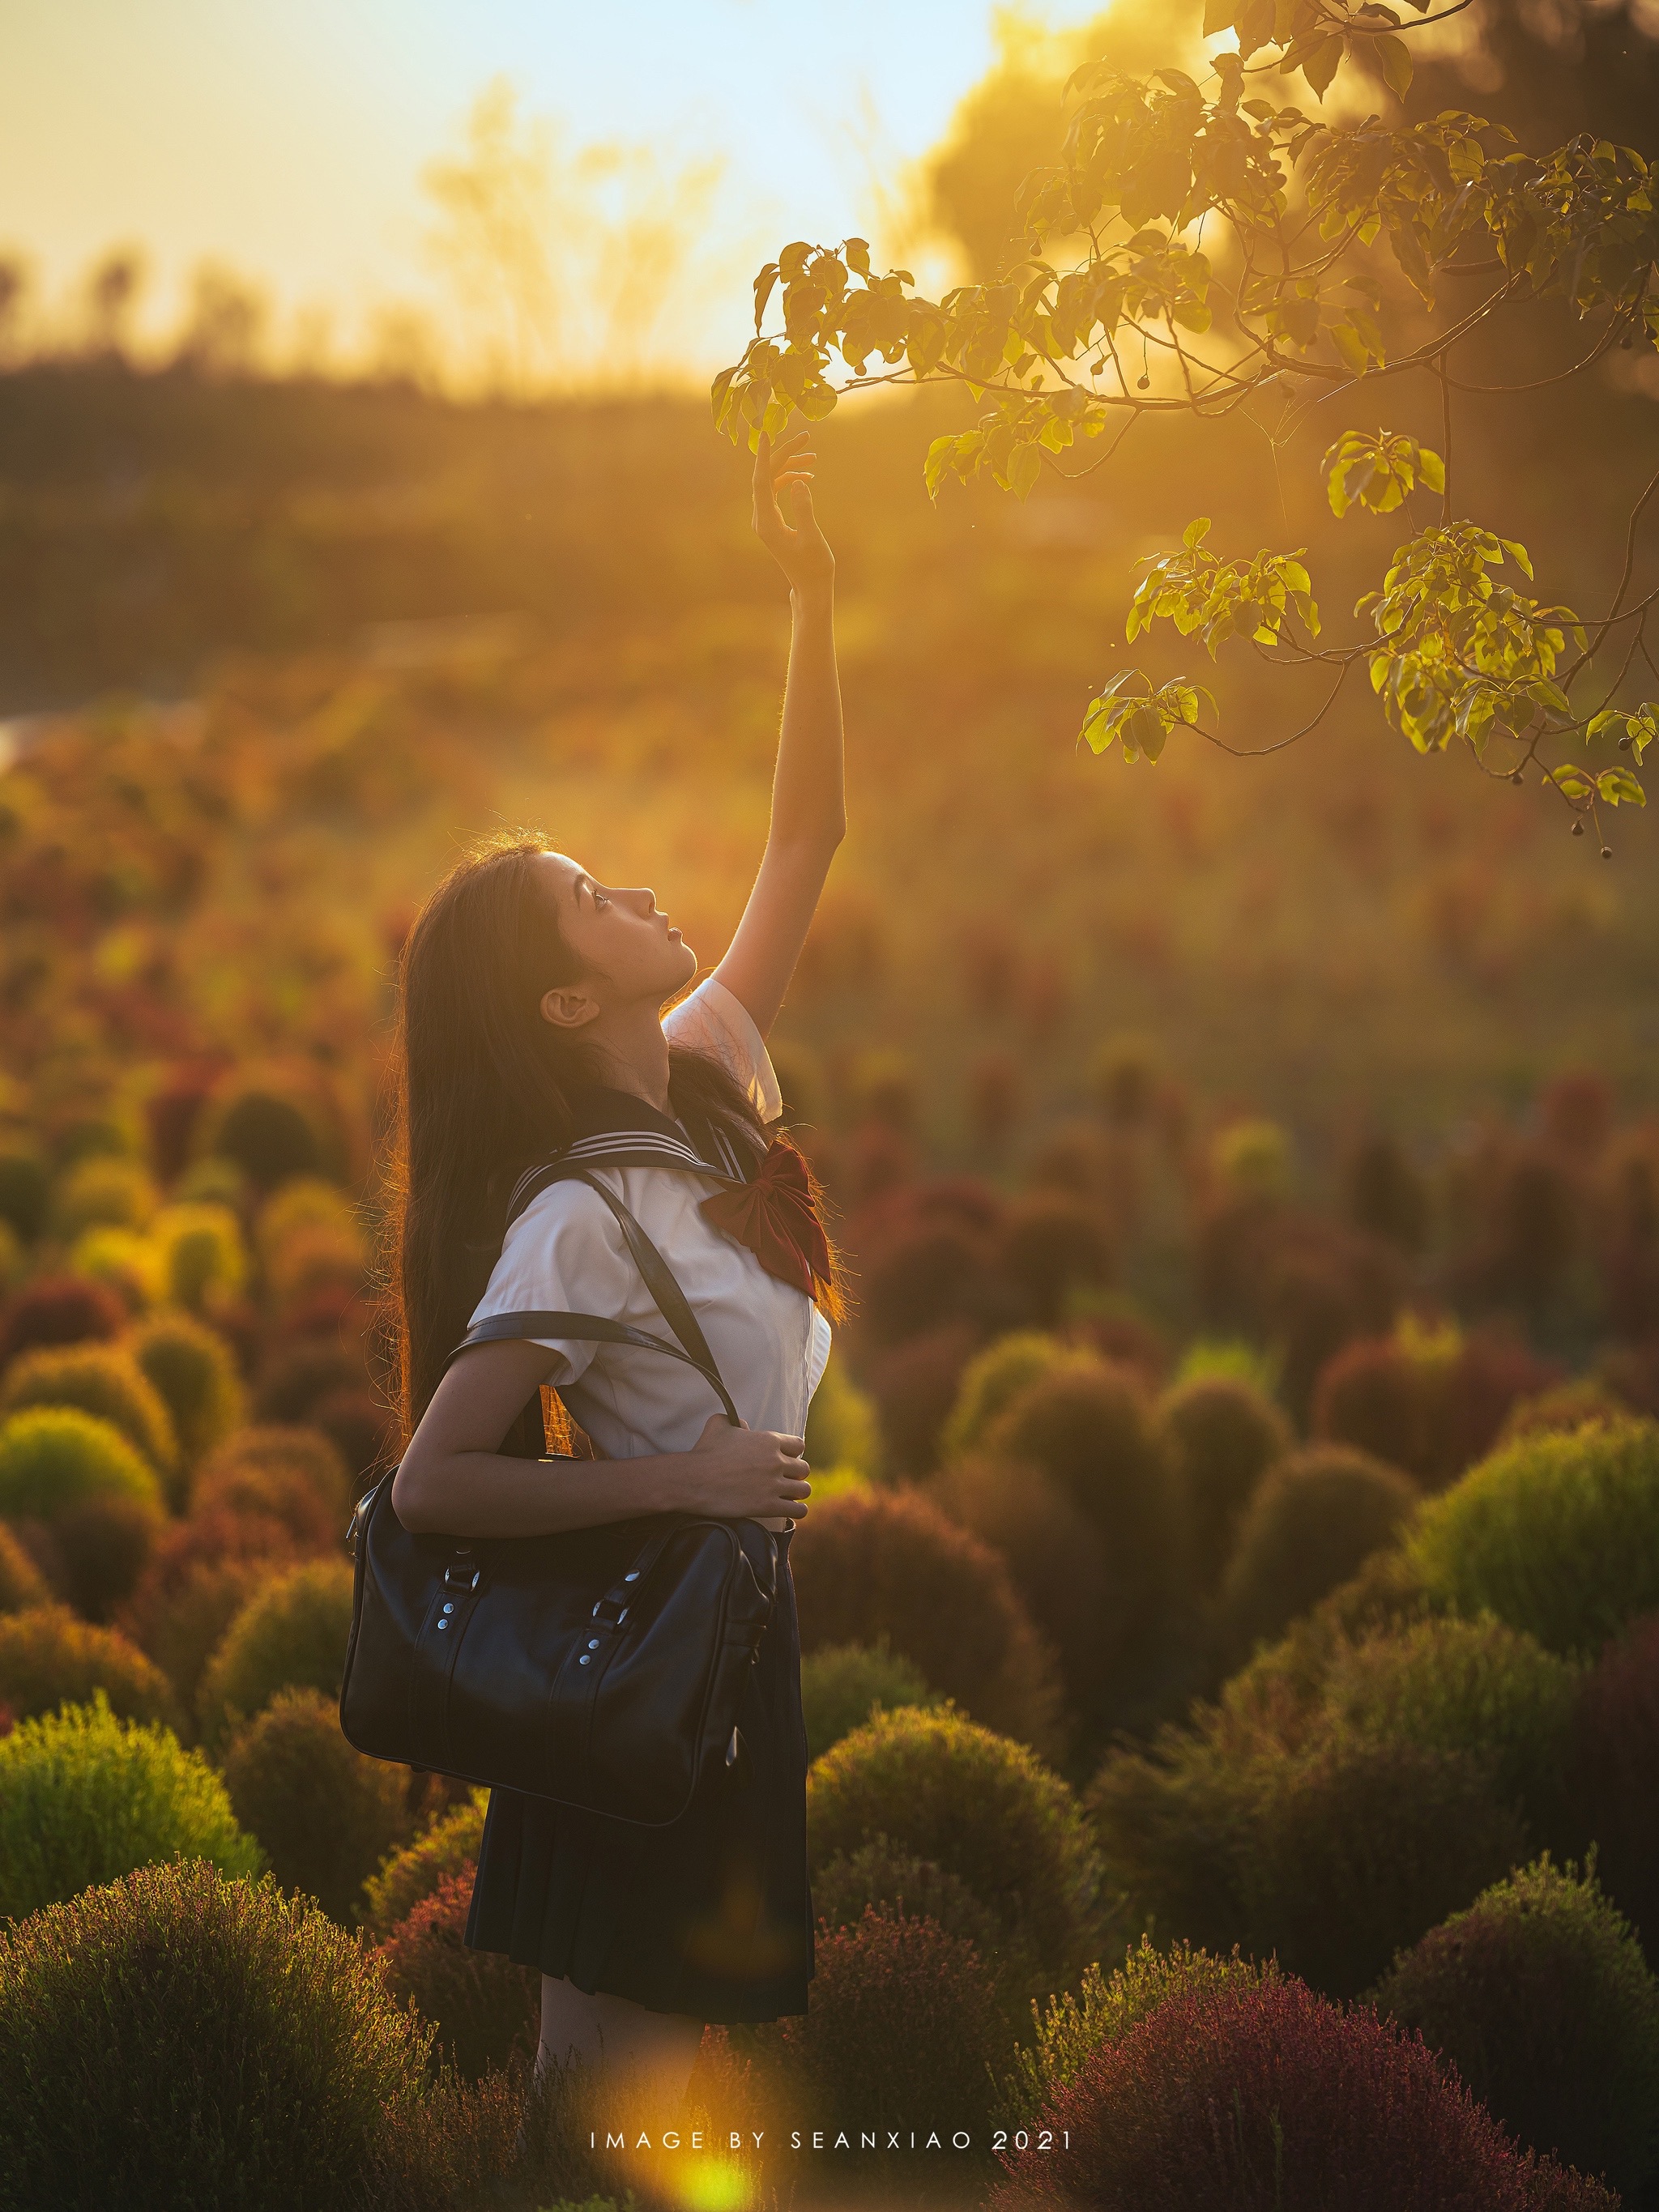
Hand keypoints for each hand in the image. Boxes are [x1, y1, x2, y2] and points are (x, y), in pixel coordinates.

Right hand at [681, 1412, 812, 1522]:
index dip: (793, 1453)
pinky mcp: (768, 1506)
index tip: (786, 1459)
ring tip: (790, 1496)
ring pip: (804, 1489)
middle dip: (796, 1474)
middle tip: (786, 1479)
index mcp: (769, 1440)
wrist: (693, 1479)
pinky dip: (797, 1510)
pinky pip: (798, 1510)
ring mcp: (773, 1485)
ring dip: (798, 1493)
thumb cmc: (704, 1452)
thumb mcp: (719, 1425)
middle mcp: (776, 1461)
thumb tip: (744, 1426)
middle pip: (804, 1468)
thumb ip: (736, 1421)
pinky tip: (791, 1510)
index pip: (799, 1445)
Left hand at [753, 427, 834, 597]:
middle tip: (806, 437)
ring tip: (814, 457)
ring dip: (791, 467)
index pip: (761, 481)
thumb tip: (797, 482)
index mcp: (766, 523)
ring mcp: (766, 519)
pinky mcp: (774, 520)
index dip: (764, 456)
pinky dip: (791, 480)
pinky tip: (807, 477)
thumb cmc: (814, 567)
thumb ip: (804, 509)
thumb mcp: (812, 538)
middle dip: (785, 455)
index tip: (767, 434)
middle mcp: (761, 519)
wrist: (811, 587)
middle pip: (767, 476)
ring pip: (773, 482)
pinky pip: (777, 491)